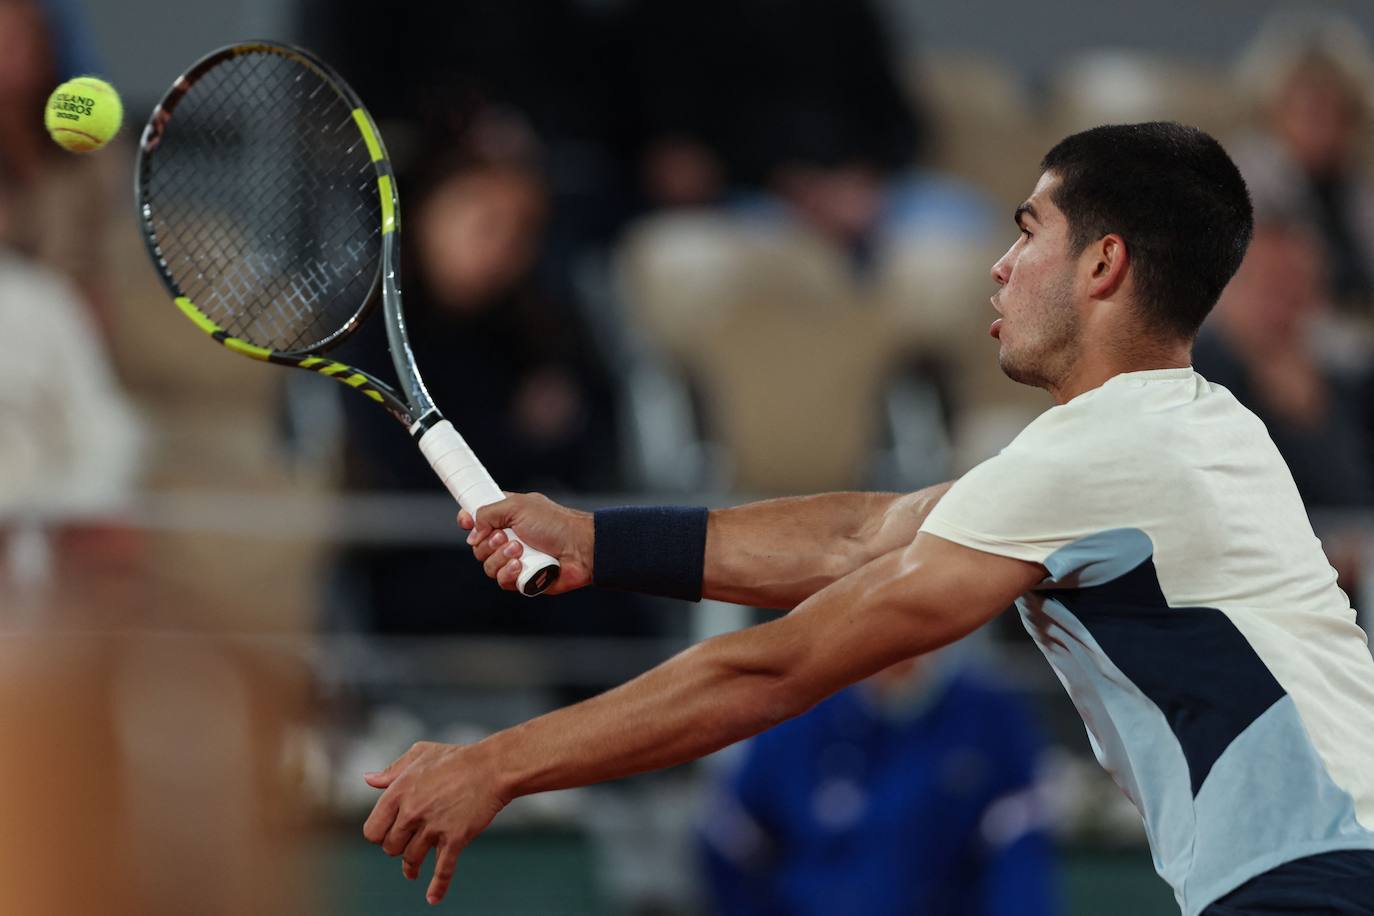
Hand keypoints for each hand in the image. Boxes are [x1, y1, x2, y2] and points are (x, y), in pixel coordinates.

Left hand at [362, 741, 509, 904]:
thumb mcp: (420, 754)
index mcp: (399, 792)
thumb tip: (368, 780)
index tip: (388, 834)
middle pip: (391, 848)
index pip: (372, 830)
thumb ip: (392, 770)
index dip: (379, 835)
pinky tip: (432, 898)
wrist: (492, 767)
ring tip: (412, 870)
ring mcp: (434, 827)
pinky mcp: (455, 838)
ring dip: (411, 867)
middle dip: (397, 848)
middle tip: (407, 844)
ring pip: (411, 859)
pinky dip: (438, 887)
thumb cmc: (456, 758)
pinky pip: (443, 869)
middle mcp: (412, 812)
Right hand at [459, 492, 592, 594]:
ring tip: (520, 550)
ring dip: (500, 557)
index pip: (477, 518)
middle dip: (488, 542)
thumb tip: (472, 531)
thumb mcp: (517, 506)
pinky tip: (520, 566)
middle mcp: (508, 537)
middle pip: (477, 545)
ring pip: (487, 564)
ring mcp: (514, 559)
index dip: (468, 520)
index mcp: (507, 515)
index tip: (466, 522)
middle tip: (506, 536)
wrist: (580, 549)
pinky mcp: (521, 578)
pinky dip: (508, 573)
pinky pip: (500, 580)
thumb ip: (488, 513)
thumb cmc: (555, 524)